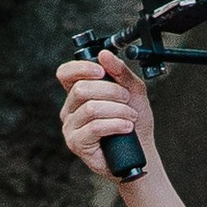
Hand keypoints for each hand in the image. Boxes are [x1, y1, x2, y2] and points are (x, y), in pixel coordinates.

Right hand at [57, 48, 156, 181]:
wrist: (140, 151)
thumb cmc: (134, 122)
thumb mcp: (132, 91)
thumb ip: (120, 71)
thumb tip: (104, 55)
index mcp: (78, 92)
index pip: (66, 73)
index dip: (81, 68)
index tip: (102, 71)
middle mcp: (70, 109)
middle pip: (82, 89)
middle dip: (111, 91)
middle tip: (126, 100)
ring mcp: (71, 127)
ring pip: (91, 108)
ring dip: (117, 110)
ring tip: (131, 117)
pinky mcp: (76, 143)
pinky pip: (95, 127)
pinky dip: (115, 124)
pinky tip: (126, 127)